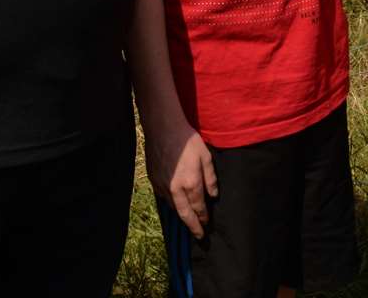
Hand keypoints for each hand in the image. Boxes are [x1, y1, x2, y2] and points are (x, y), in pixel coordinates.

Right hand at [149, 122, 217, 238]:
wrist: (164, 130)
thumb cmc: (188, 141)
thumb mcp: (206, 157)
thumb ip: (210, 178)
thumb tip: (213, 196)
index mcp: (191, 183)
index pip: (199, 208)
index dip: (203, 218)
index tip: (207, 225)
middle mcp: (176, 189)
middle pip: (185, 214)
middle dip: (193, 227)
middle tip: (199, 237)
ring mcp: (163, 186)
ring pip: (173, 207)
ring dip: (182, 216)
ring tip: (188, 221)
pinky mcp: (154, 181)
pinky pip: (164, 198)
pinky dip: (171, 204)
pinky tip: (176, 204)